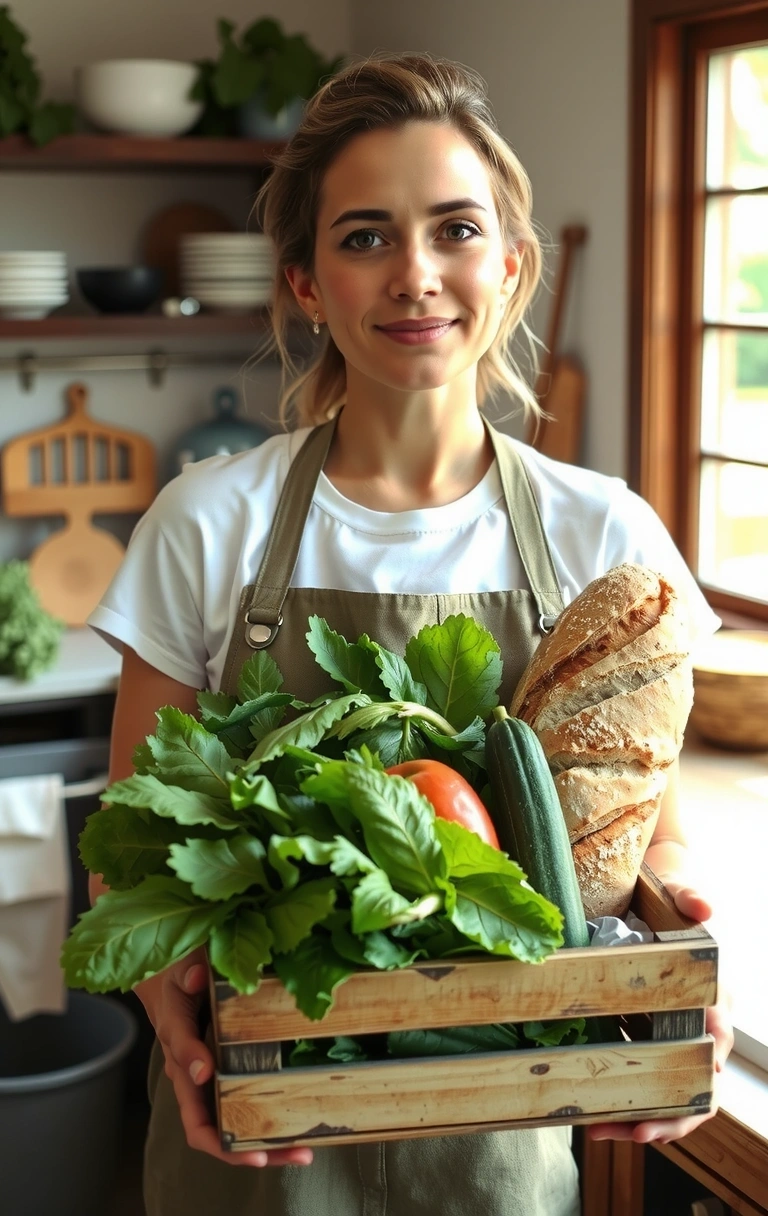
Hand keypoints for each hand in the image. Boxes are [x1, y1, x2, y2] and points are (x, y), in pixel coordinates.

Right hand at [135, 948, 312, 1167]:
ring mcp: (206, 1087)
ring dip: (259, 1148)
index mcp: (176, 1037)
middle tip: (265, 1154)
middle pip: (202, 1124)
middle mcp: (188, 1072)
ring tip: (299, 1153)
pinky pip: (241, 1118)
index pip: (179, 1052)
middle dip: (232, 1147)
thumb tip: (198, 975)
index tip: (205, 1070)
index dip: (191, 1060)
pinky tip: (297, 1137)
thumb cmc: (181, 977)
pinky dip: (265, 1133)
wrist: (174, 989)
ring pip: (225, 1132)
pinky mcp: (224, 1089)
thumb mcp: (184, 967)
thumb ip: (191, 970)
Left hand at [587, 884, 733, 1145]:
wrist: (664, 900)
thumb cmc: (675, 900)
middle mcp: (705, 1029)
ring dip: (643, 1120)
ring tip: (602, 1130)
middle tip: (634, 1132)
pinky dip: (627, 1104)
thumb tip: (704, 906)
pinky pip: (648, 1085)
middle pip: (701, 1089)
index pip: (721, 1041)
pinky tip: (596, 1115)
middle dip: (671, 1116)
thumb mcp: (683, 892)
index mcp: (718, 998)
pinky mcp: (656, 1044)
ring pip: (674, 1098)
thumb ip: (693, 896)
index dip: (706, 1070)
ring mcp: (681, 1042)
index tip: (690, 1085)